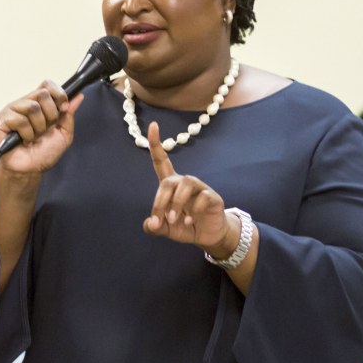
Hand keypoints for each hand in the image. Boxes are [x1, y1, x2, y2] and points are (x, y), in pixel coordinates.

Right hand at [0, 80, 84, 174]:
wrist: (31, 170)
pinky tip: (24, 140)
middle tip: (46, 129)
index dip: (58, 94)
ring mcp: (12, 110)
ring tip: (34, 137)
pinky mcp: (3, 120)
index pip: (47, 85)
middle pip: (42, 93)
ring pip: (32, 107)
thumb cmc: (44, 153)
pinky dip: (27, 134)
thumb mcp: (64, 134)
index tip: (63, 108)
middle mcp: (25, 103)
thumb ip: (69, 115)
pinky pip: (20, 120)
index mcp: (39, 104)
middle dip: (51, 115)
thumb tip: (78, 96)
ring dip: (39, 127)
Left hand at [143, 122, 234, 255]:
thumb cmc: (185, 226)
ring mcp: (200, 189)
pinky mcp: (212, 197)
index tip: (153, 125)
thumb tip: (150, 223)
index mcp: (171, 186)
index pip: (161, 161)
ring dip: (176, 203)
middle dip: (161, 201)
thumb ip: (155, 226)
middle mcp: (184, 183)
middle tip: (160, 221)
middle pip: (169, 181)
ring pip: (186, 183)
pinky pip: (203, 196)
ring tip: (175, 220)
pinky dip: (194, 209)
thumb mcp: (166, 229)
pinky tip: (190, 221)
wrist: (208, 236)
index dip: (156, 144)